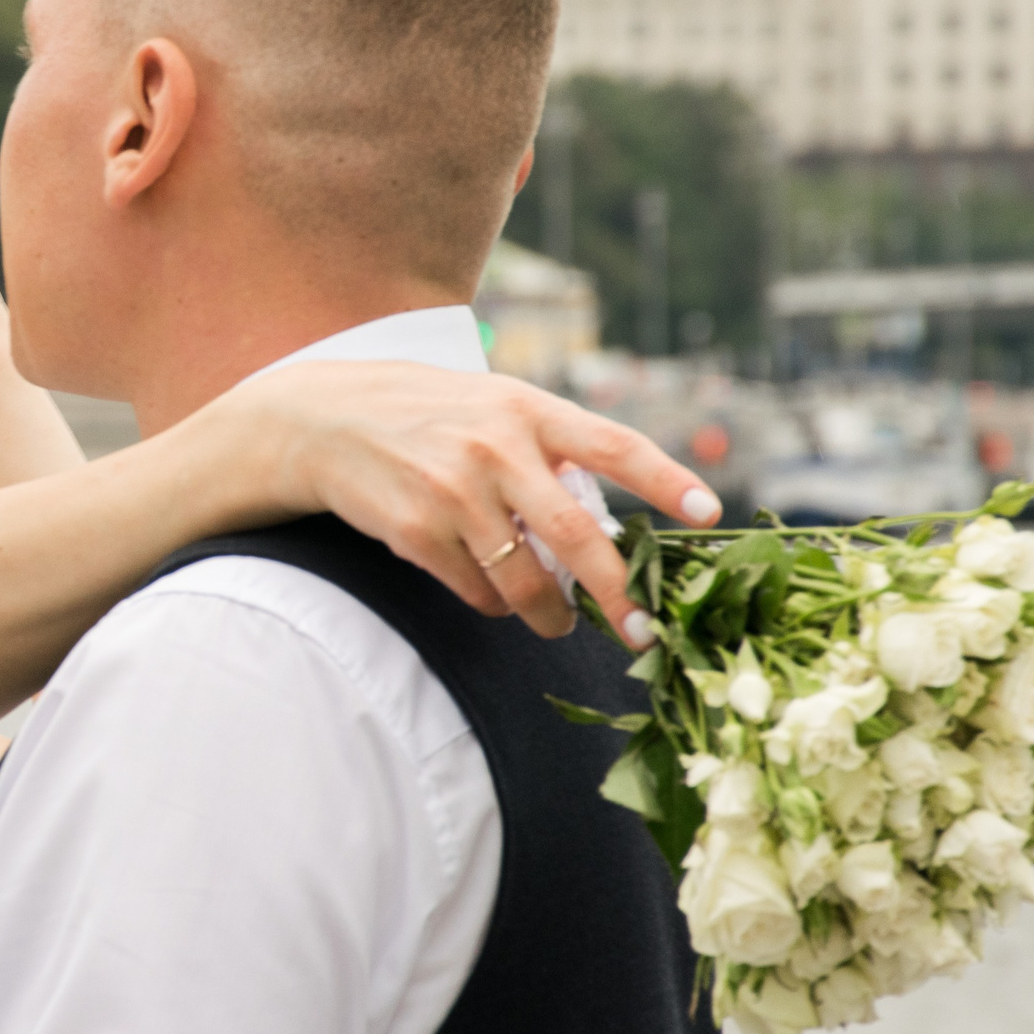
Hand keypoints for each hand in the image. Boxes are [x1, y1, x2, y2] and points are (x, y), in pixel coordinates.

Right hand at [220, 362, 720, 642]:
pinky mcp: (417, 530)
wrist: (326, 420)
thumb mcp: (493, 405)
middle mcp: (495, 447)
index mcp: (527, 409)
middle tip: (641, 629)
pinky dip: (491, 602)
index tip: (707, 514)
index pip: (613, 444)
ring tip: (553, 619)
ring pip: (525, 580)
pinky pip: (476, 591)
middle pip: (577, 537)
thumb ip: (549, 450)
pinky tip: (487, 590)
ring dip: (547, 613)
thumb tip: (604, 532)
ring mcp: (454, 491)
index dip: (665, 479)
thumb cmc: (427, 416)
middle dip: (617, 594)